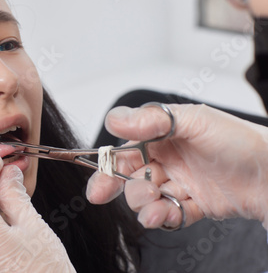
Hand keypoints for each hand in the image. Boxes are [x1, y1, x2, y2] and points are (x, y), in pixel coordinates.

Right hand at [86, 104, 267, 229]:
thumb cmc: (240, 141)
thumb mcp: (195, 121)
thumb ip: (153, 120)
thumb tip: (115, 120)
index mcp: (163, 135)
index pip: (126, 150)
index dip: (108, 165)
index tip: (99, 179)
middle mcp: (169, 159)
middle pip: (130, 176)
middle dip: (119, 187)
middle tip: (107, 195)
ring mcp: (180, 182)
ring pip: (147, 198)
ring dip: (144, 205)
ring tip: (155, 206)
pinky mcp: (193, 205)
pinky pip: (169, 215)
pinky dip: (164, 218)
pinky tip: (166, 215)